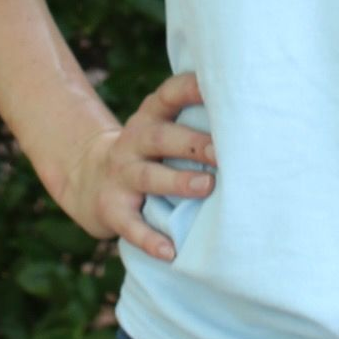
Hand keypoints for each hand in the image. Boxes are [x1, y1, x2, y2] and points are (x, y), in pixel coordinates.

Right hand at [56, 69, 215, 262]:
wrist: (88, 179)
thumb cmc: (148, 152)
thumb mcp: (161, 127)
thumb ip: (193, 118)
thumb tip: (251, 113)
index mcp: (151, 116)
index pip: (169, 95)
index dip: (191, 88)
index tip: (216, 86)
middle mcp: (134, 141)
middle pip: (161, 137)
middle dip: (192, 144)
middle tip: (222, 153)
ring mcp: (120, 175)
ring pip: (148, 177)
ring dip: (177, 182)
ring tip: (205, 188)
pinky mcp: (112, 209)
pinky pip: (131, 226)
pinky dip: (150, 239)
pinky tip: (170, 251)